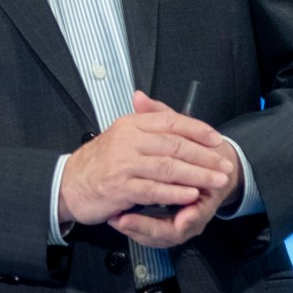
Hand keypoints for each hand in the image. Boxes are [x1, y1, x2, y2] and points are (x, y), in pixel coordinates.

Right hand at [59, 91, 232, 241]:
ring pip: (168, 167)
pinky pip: (154, 189)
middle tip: (224, 164)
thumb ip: (138, 119)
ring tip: (216, 181)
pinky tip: (191, 195)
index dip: (197, 129)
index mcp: (129, 125)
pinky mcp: (120, 187)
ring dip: (196, 175)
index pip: (169, 121)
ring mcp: (123, 164)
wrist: (69, 183)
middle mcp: (127, 141)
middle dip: (204, 156)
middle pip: (174, 145)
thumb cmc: (98, 161)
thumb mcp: (119, 135)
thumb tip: (144, 97)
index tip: (216, 139)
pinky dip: (175, 193)